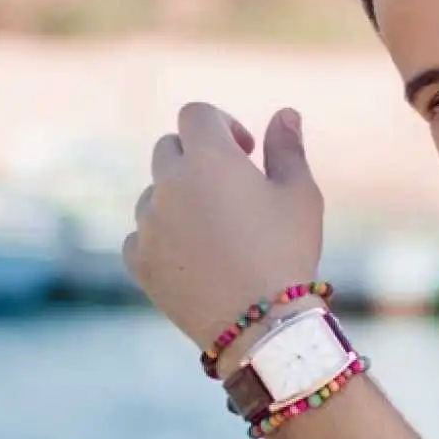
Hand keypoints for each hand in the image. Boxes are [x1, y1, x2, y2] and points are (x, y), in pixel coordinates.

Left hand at [122, 103, 323, 350]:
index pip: (197, 114)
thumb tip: (285, 113)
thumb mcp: (300, 195)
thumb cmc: (287, 252)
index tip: (246, 152)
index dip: (223, 124)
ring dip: (179, 200)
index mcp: (209, 158)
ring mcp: (147, 223)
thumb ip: (288, 148)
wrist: (260, 324)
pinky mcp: (138, 261)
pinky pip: (140, 235)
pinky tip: (196, 259)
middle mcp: (168, 183)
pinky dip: (163, 239)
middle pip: (169, 148)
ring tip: (218, 234)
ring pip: (154, 194)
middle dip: (197, 159)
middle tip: (232, 191)